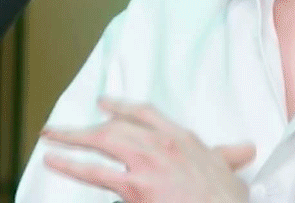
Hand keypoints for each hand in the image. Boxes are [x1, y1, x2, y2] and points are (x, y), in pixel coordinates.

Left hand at [39, 96, 254, 202]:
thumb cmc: (227, 197)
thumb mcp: (229, 169)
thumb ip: (228, 154)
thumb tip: (245, 147)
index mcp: (180, 136)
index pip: (144, 112)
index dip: (120, 106)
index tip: (104, 102)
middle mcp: (160, 143)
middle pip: (116, 125)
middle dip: (87, 126)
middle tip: (62, 128)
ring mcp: (146, 163)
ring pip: (102, 141)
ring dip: (71, 139)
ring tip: (50, 138)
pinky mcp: (135, 186)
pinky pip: (96, 172)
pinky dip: (72, 164)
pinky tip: (55, 161)